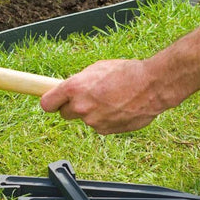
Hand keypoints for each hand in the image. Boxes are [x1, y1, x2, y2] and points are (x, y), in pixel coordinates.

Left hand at [40, 58, 164, 134]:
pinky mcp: (106, 131)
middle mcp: (80, 107)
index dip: (51, 102)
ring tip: (112, 98)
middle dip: (72, 107)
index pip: (47, 104)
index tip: (53, 101)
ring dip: (93, 112)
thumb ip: (80, 82)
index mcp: (74, 88)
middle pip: (64, 114)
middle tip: (88, 97)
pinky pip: (100, 125)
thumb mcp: (97, 68)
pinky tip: (119, 107)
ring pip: (86, 119)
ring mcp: (93, 121)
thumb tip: (70, 90)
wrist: (152, 86)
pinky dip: (106, 119)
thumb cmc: (126, 72)